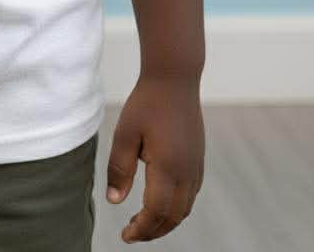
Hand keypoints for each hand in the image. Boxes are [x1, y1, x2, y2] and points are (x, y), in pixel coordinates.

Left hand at [105, 72, 204, 241]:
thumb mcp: (125, 134)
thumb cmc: (147, 103)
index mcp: (168, 168)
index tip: (125, 237)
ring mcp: (196, 167)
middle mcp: (187, 172)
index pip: (156, 212)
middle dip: (153, 231)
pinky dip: (176, 207)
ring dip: (166, 221)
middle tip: (132, 234)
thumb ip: (120, 169)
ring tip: (143, 222)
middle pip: (173, 217)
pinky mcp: (198, 159)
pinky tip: (160, 201)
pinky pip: (191, 195)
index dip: (141, 230)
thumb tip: (115, 202)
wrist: (174, 78)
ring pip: (185, 208)